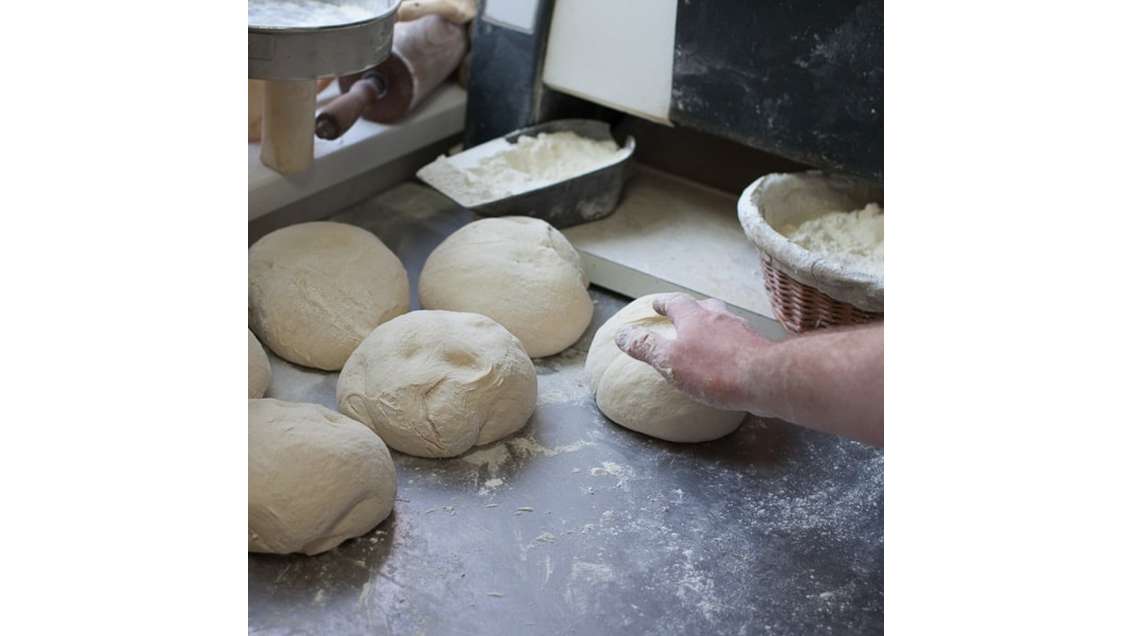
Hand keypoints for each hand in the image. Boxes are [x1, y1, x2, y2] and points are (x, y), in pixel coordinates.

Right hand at [614, 294, 772, 412]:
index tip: (656, 303)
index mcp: (694, 317)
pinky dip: (729, 343)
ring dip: (713, 325)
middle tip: (683, 314)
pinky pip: (739, 339)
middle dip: (692, 309)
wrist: (766, 379)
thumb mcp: (670, 361)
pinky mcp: (758, 348)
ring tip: (707, 335)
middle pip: (704, 306)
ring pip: (724, 321)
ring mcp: (742, 331)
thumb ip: (646, 347)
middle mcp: (719, 317)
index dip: (663, 302)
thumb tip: (621, 334)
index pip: (675, 302)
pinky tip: (730, 356)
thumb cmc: (714, 369)